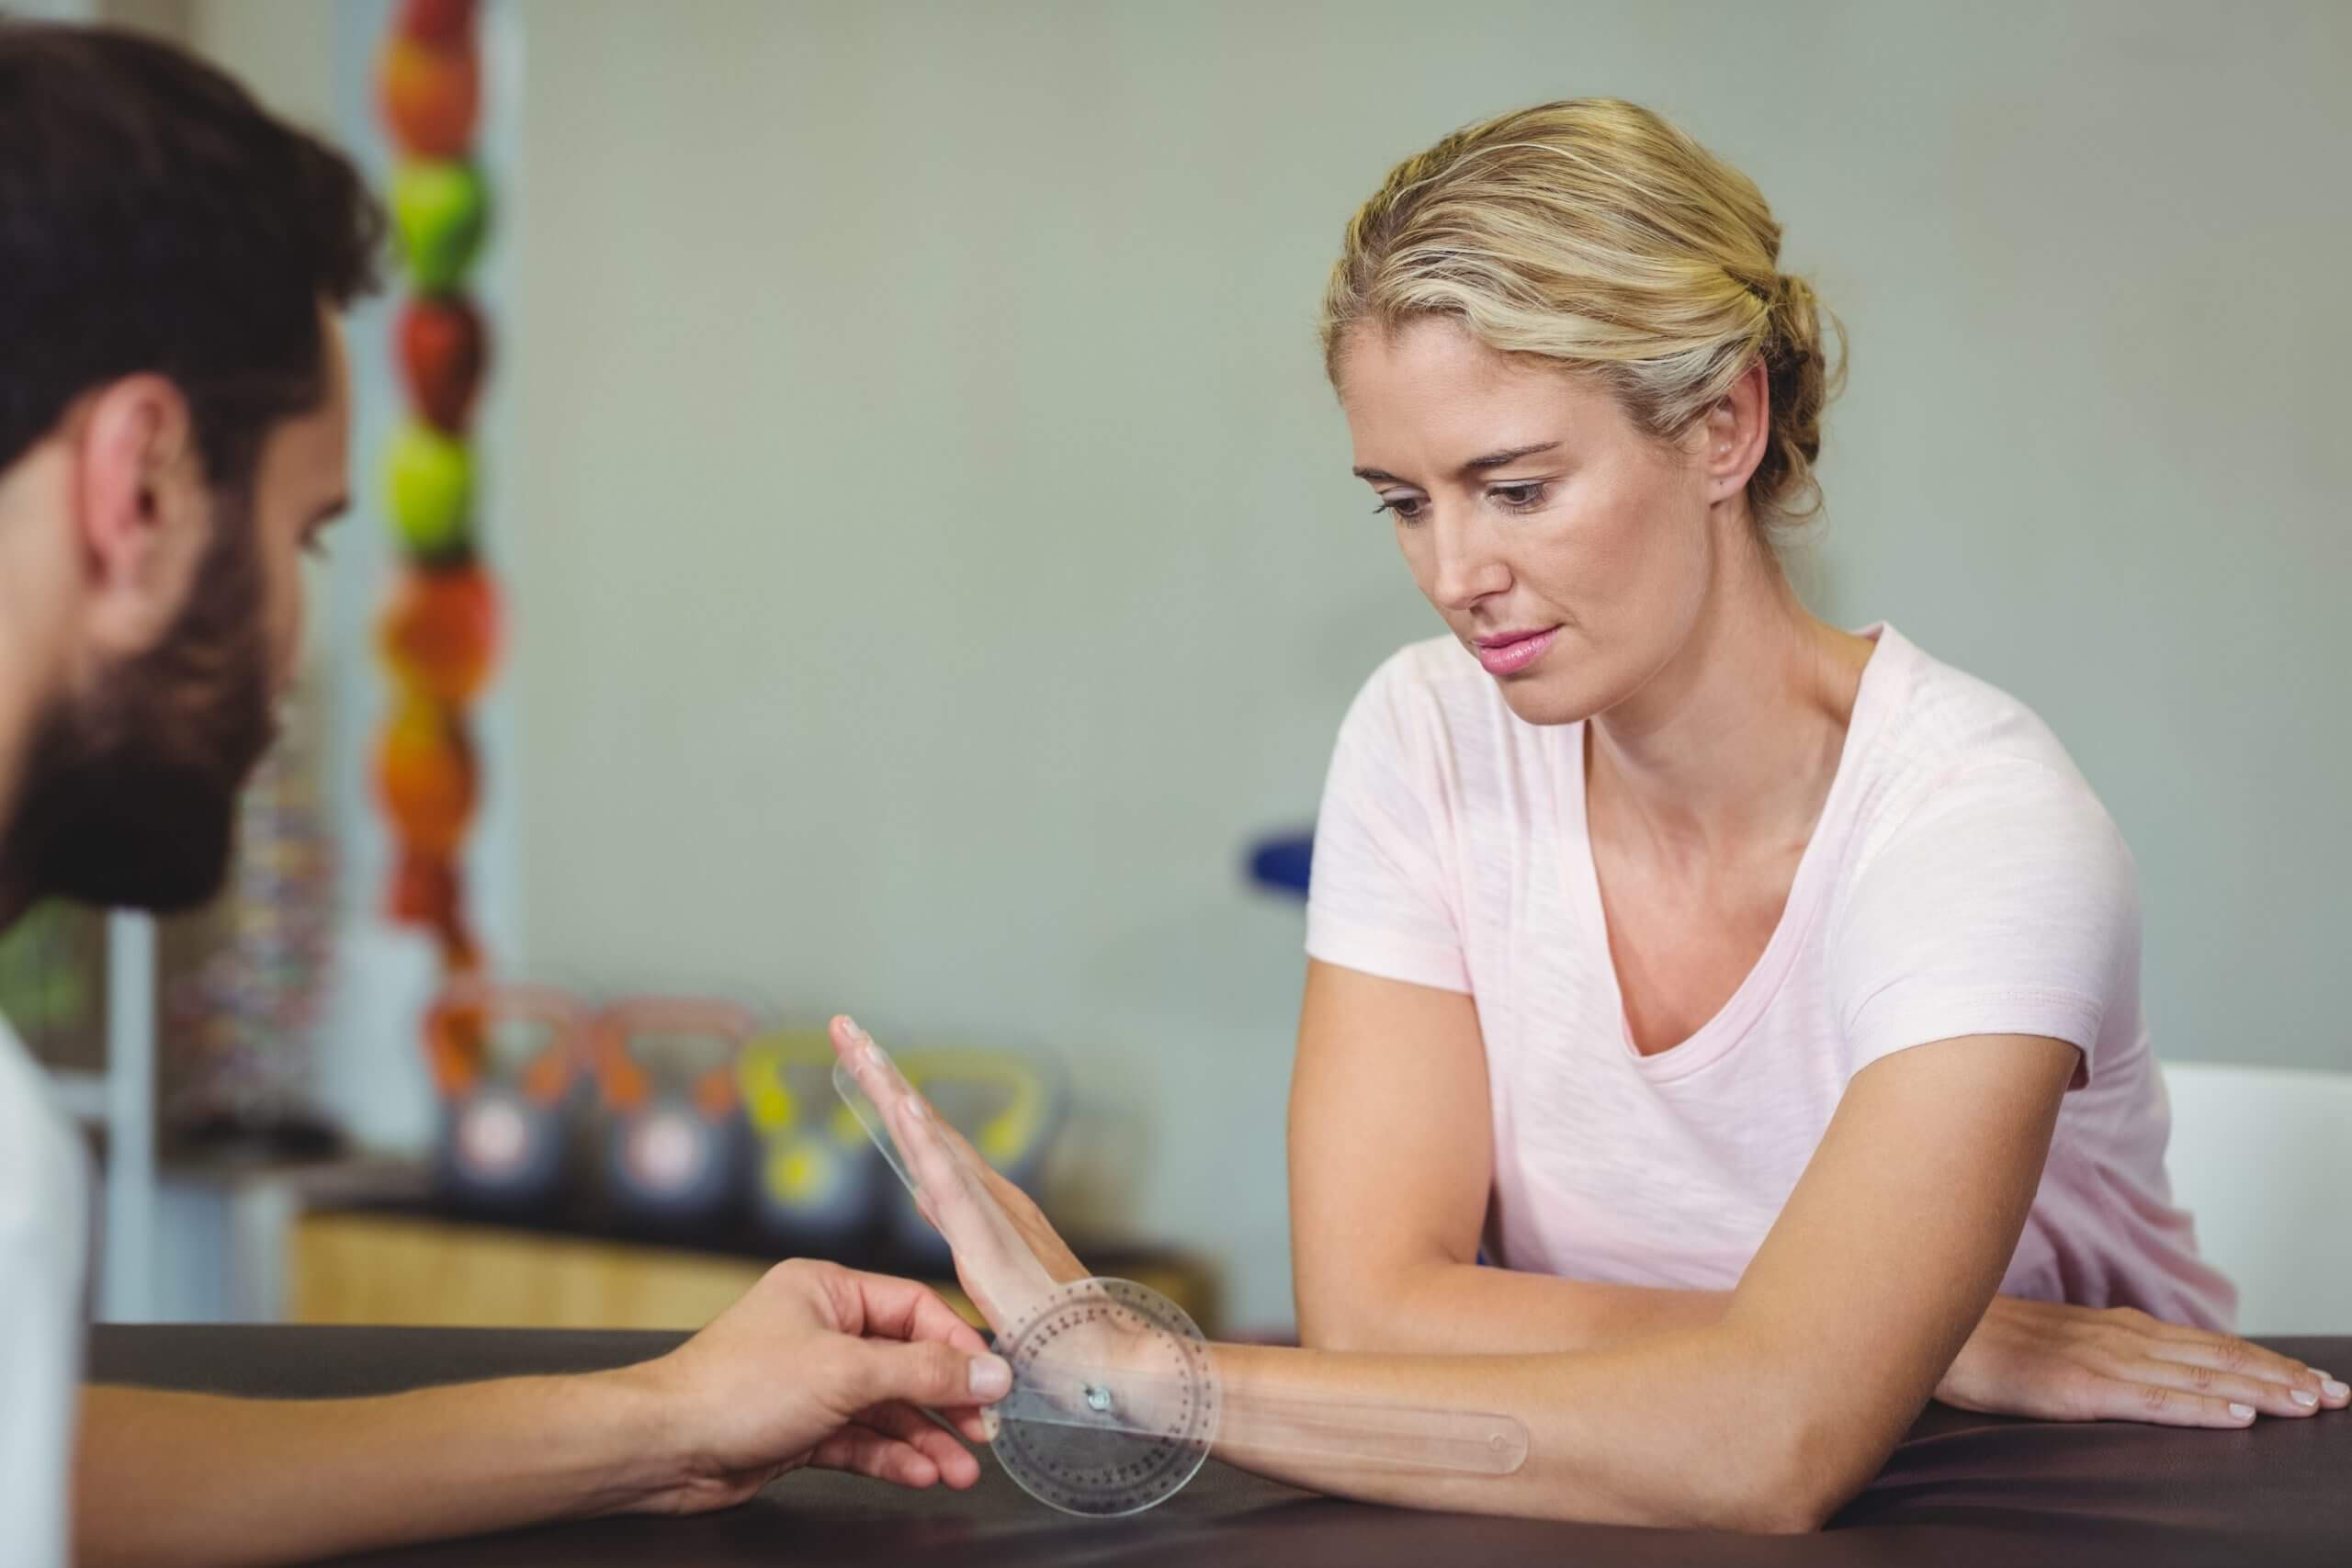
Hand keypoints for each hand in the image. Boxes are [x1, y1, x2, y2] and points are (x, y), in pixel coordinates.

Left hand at [613, 1257, 1013, 1512]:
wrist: (663, 1449)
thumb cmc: (737, 1389)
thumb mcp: (846, 1372)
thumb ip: (925, 1372)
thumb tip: (991, 1371)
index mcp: (827, 1291)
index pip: (915, 1309)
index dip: (957, 1347)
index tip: (994, 1383)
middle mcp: (821, 1331)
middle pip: (906, 1363)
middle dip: (946, 1403)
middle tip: (985, 1434)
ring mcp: (811, 1383)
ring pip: (886, 1409)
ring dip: (924, 1440)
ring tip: (960, 1471)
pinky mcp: (800, 1429)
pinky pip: (861, 1440)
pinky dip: (891, 1457)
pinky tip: (920, 1474)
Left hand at [829, 1015, 1087, 1330]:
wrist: (1111, 1361)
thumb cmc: (1060, 1334)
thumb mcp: (995, 1278)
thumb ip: (964, 1230)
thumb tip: (925, 1189)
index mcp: (984, 1206)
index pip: (926, 1142)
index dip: (892, 1099)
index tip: (858, 1057)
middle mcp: (990, 1196)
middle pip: (923, 1126)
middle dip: (883, 1076)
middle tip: (846, 1027)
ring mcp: (992, 1213)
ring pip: (932, 1140)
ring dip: (895, 1092)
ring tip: (862, 1047)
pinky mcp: (991, 1242)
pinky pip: (952, 1184)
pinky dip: (926, 1143)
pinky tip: (903, 1107)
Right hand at [1938, 1295, 2350, 1425]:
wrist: (1928, 1328)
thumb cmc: (1986, 1340)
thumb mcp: (2057, 1341)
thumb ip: (2102, 1352)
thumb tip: (2145, 1369)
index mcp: (2118, 1329)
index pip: (2210, 1347)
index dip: (2266, 1363)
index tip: (2316, 1380)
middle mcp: (2121, 1338)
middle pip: (2219, 1359)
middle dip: (2283, 1378)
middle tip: (2339, 1396)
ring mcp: (2102, 1361)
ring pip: (2199, 1377)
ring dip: (2261, 1392)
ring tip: (2310, 1406)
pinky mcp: (2079, 1389)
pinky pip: (2151, 1401)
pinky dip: (2200, 1407)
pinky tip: (2236, 1417)